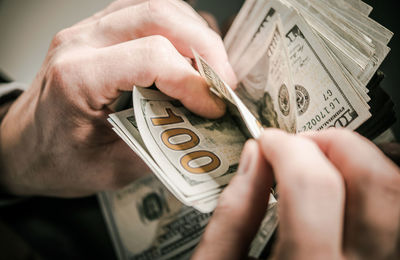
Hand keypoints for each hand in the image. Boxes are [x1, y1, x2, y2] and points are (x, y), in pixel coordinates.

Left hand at [0, 0, 235, 196]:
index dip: (193, 80)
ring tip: (211, 66)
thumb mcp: (109, 170)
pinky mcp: (98, 30)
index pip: (150, 57)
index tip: (214, 107)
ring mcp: (88, 30)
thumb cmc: (56, 160)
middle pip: (157, 15)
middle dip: (204, 46)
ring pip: (154, 4)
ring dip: (192, 31)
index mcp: (78, 78)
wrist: (22, 146)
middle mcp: (81, 42)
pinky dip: (176, 25)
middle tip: (224, 81)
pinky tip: (187, 50)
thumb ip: (160, 148)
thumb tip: (204, 132)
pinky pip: (144, 9)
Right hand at [193, 129, 399, 258]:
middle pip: (374, 185)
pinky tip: (351, 188)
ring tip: (325, 163)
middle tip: (301, 146)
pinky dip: (381, 190)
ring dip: (362, 163)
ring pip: (399, 199)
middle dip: (333, 145)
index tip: (269, 142)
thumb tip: (255, 160)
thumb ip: (233, 213)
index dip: (287, 148)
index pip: (312, 185)